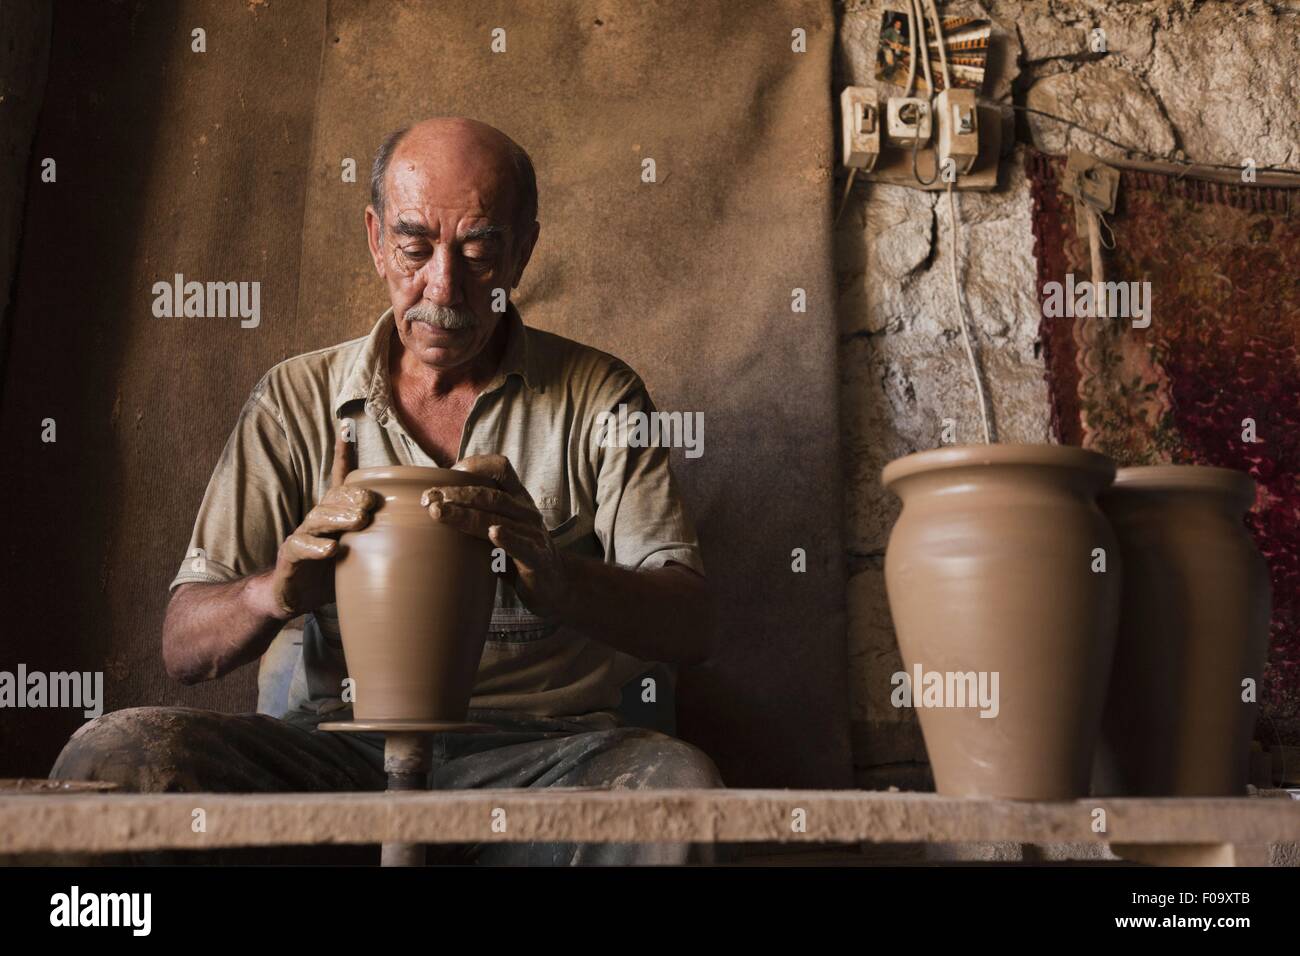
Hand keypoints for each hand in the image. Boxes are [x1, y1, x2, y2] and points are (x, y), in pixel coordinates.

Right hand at [264, 429, 378, 618]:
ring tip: (359, 520)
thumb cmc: (330, 574)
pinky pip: (300, 547)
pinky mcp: (289, 558)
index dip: (342, 456)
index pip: (340, 482)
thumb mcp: (359, 555)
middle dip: (353, 496)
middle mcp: (317, 521)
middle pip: (333, 499)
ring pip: (318, 518)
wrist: (291, 597)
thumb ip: (381, 542)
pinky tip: (331, 549)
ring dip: (340, 517)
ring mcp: (301, 537)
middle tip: (374, 501)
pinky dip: (315, 547)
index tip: (347, 430)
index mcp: (334, 516)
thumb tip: (422, 534)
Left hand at [422, 454, 568, 617]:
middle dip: (456, 494)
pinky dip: (508, 538)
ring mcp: (533, 534)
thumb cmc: (518, 556)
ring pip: (498, 518)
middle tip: (427, 499)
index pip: (501, 469)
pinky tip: (493, 533)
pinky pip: (523, 546)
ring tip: (440, 513)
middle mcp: (526, 511)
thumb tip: (435, 507)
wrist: (555, 585)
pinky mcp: (538, 558)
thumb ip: (477, 516)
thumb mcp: (500, 529)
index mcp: (518, 499)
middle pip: (490, 494)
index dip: (474, 465)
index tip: (447, 472)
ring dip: (466, 514)